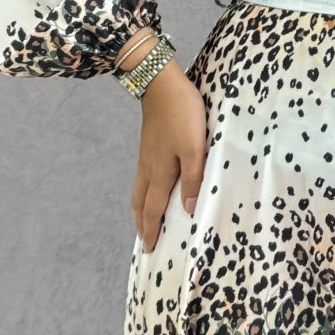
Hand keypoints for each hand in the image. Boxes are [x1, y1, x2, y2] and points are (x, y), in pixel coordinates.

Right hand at [130, 61, 207, 252]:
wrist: (161, 84)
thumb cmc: (182, 114)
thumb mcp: (194, 148)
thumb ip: (193, 179)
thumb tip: (188, 211)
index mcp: (160, 173)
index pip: (154, 209)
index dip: (152, 230)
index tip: (149, 249)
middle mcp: (149, 168)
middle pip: (141, 203)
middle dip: (142, 224)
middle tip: (144, 242)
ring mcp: (146, 156)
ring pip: (139, 190)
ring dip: (140, 209)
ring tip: (144, 220)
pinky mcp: (149, 145)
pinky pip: (143, 178)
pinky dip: (144, 192)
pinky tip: (152, 188)